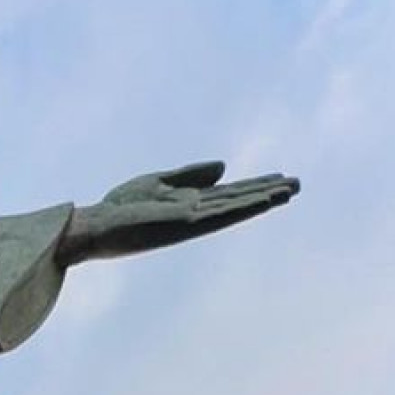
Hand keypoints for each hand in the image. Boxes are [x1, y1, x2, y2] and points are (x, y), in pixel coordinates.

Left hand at [60, 162, 298, 263]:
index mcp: (190, 203)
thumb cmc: (120, 208)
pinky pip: (219, 215)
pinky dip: (241, 208)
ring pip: (234, 209)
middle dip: (267, 192)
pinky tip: (260, 201)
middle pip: (237, 201)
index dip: (255, 185)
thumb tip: (225, 167)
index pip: (229, 193)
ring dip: (261, 200)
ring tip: (289, 192)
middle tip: (298, 185)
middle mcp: (195, 214)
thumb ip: (190, 175)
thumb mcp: (157, 182)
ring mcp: (191, 220)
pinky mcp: (183, 225)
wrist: (95, 227)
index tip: (281, 178)